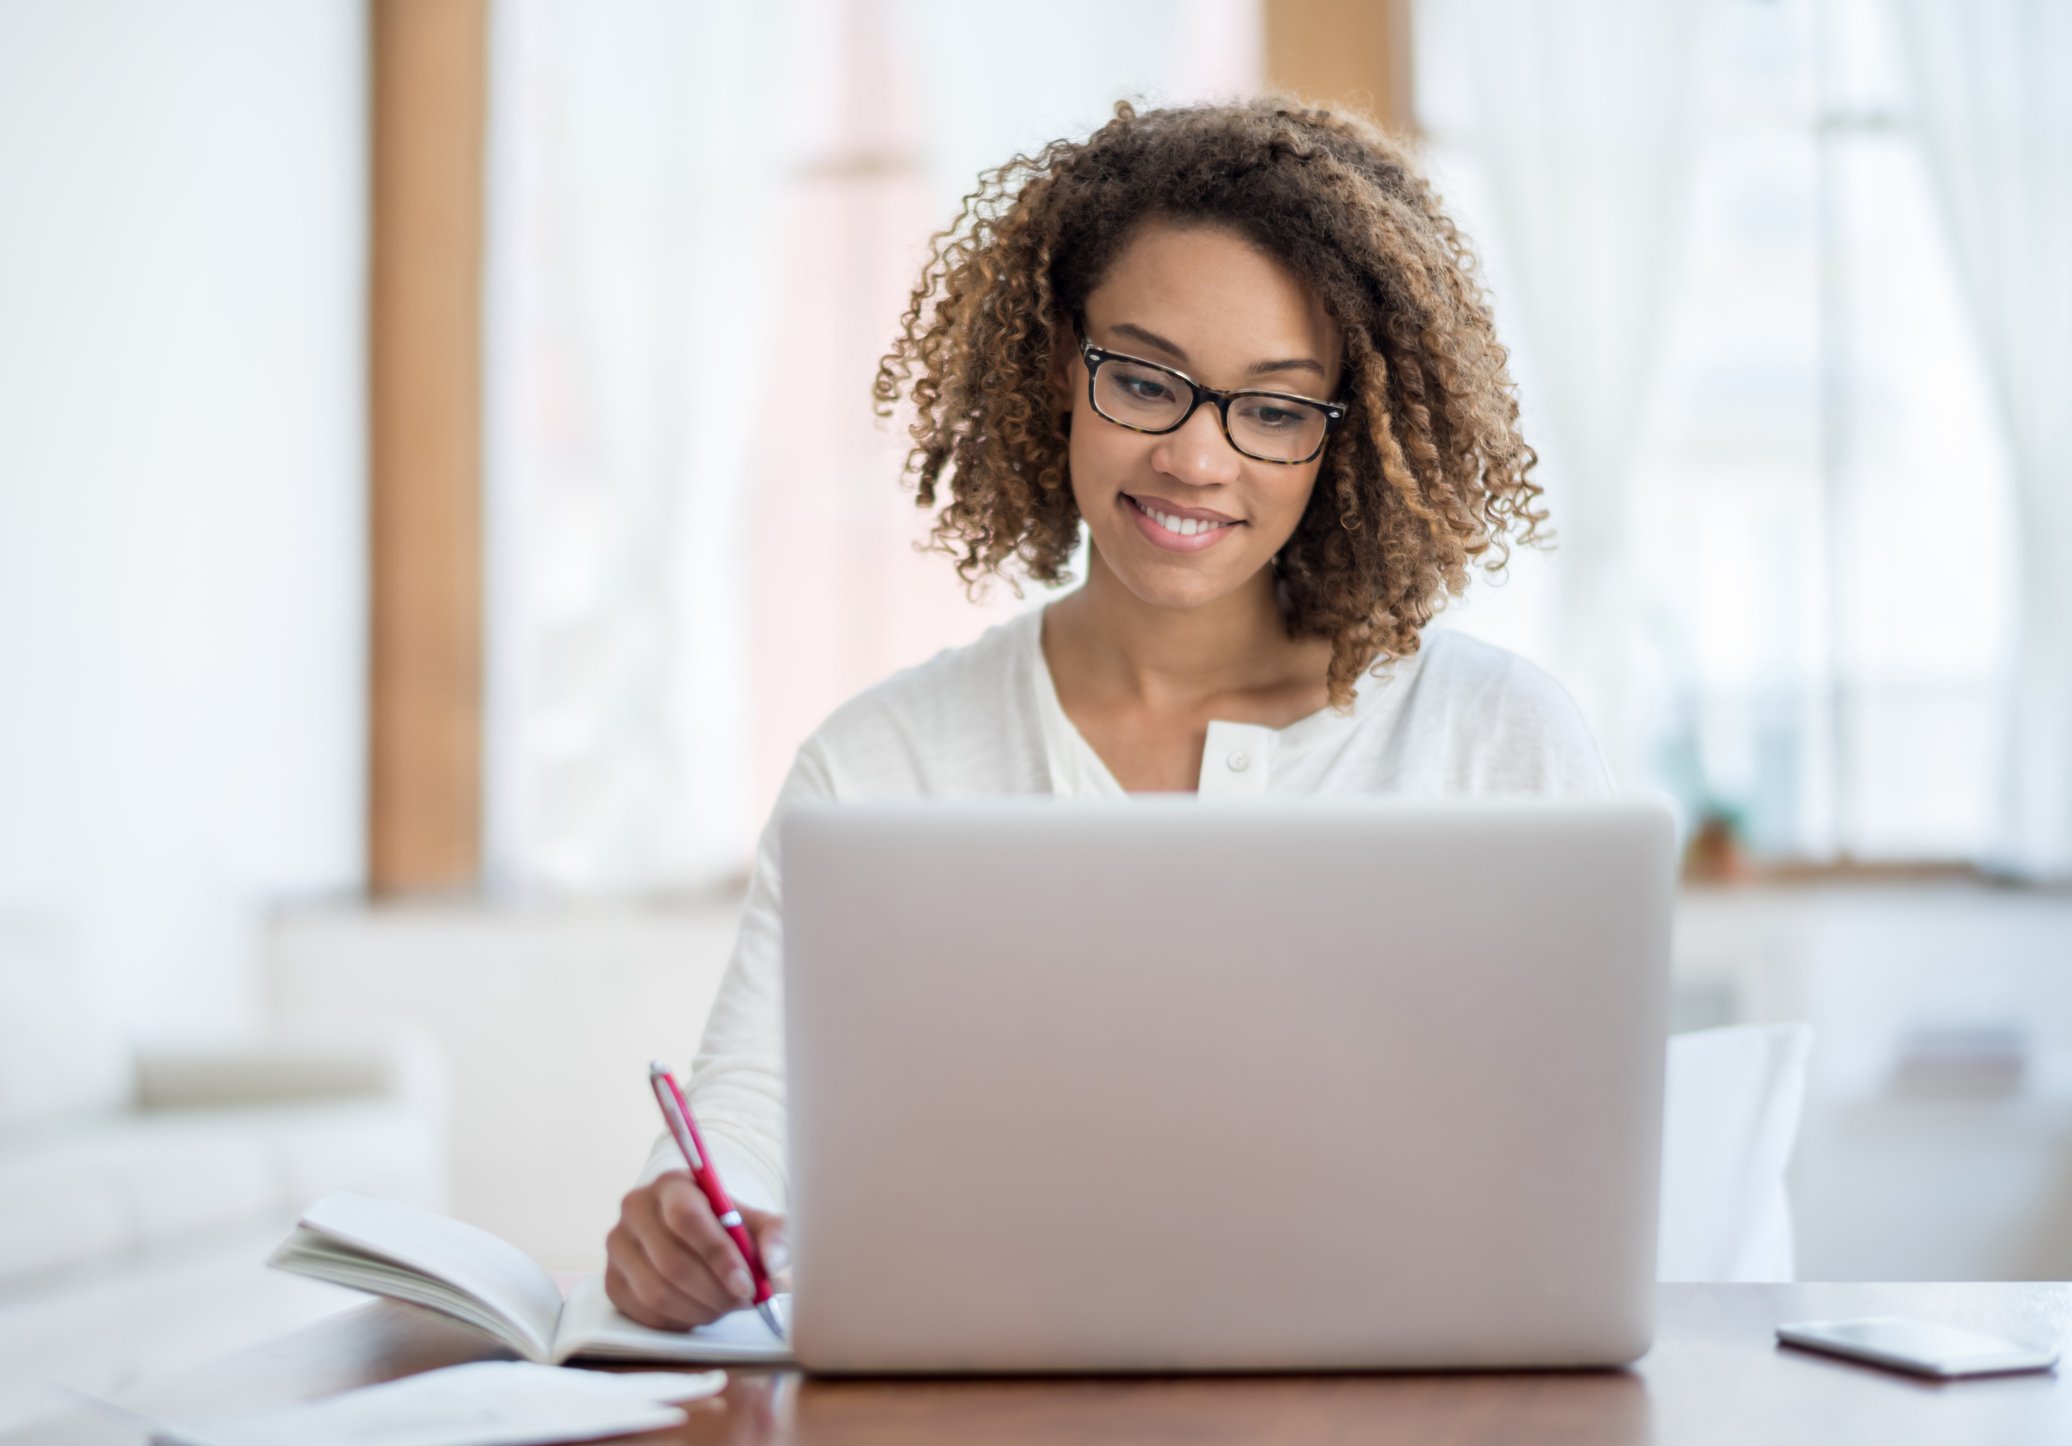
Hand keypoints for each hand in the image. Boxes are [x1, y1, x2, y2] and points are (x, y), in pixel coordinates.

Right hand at [604, 1171, 789, 1329]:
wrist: (697, 1240)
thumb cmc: (729, 1228)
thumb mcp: (758, 1223)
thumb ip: (775, 1236)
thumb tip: (773, 1263)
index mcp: (672, 1184)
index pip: (686, 1217)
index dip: (717, 1255)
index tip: (747, 1284)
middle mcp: (636, 1209)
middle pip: (671, 1261)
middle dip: (714, 1291)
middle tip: (742, 1303)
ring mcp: (618, 1247)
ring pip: (656, 1292)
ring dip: (699, 1309)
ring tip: (725, 1306)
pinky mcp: (611, 1282)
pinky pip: (644, 1313)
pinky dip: (680, 1321)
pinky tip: (701, 1311)